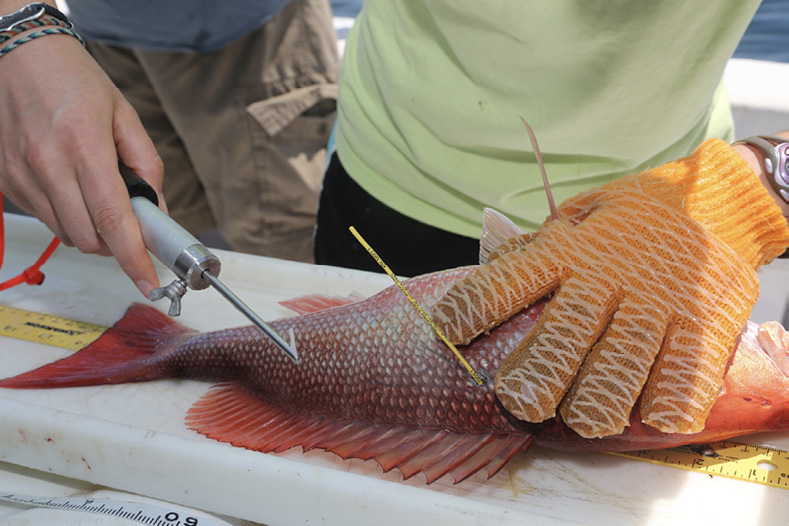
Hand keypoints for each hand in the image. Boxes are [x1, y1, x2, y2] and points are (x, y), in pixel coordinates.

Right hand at [0, 27, 163, 295]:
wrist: (18, 53)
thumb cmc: (74, 79)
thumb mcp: (125, 115)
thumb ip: (147, 165)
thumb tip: (157, 208)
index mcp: (85, 146)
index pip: (113, 218)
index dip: (132, 256)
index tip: (148, 279)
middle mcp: (48, 164)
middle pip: (88, 236)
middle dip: (115, 244)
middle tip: (130, 228)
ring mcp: (21, 174)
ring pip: (65, 232)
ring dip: (90, 232)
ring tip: (98, 200)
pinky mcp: (5, 179)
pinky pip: (43, 217)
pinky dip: (65, 216)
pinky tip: (71, 189)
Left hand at [434, 139, 788, 437]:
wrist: (708, 202)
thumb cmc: (620, 224)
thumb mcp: (572, 222)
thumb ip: (533, 249)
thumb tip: (486, 255)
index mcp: (568, 249)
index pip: (514, 277)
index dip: (479, 302)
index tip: (446, 329)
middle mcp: (610, 273)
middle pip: (572, 325)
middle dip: (545, 366)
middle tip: (522, 401)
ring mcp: (660, 296)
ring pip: (628, 352)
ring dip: (604, 392)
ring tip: (585, 422)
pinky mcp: (705, 317)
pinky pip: (690, 363)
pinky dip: (676, 394)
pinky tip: (658, 419)